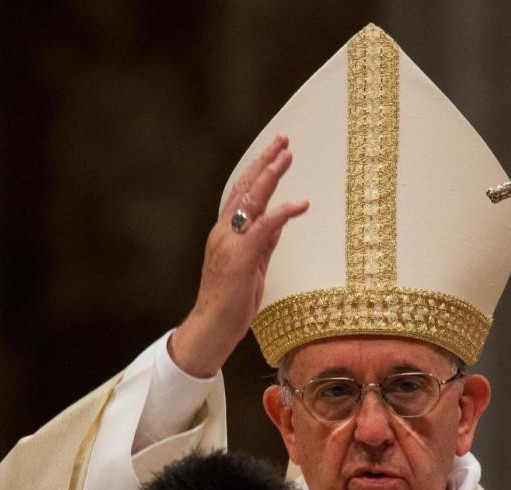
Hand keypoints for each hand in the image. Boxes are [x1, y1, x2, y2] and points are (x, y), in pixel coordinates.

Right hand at [170, 134, 310, 376]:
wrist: (211, 327)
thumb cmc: (230, 303)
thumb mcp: (252, 267)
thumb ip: (263, 242)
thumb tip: (279, 220)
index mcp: (225, 233)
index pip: (241, 194)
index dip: (257, 170)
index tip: (275, 152)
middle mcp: (224, 232)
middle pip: (245, 189)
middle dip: (264, 162)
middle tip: (283, 141)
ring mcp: (230, 243)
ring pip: (250, 201)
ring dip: (270, 177)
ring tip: (287, 156)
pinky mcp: (240, 257)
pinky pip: (263, 228)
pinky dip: (282, 213)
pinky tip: (299, 203)